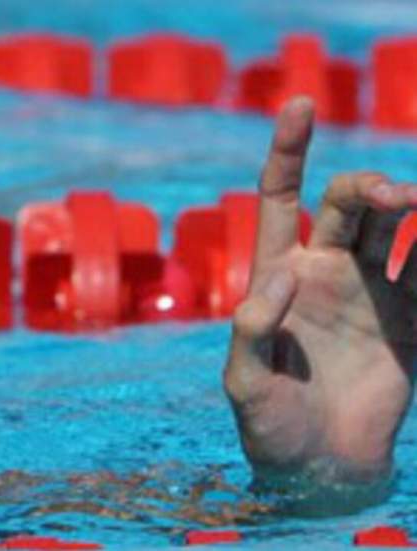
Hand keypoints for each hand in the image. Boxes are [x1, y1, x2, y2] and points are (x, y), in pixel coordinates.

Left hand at [224, 97, 416, 510]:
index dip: (288, 151)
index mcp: (278, 275)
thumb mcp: (244, 384)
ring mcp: (373, 294)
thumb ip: (253, 333)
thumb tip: (281, 282)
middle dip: (370, 187)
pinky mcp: (411, 322)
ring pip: (396, 230)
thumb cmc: (269, 425)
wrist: (320, 468)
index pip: (281, 199)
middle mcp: (327, 273)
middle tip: (397, 197)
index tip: (298, 104)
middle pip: (348, 206)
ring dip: (413, 207)